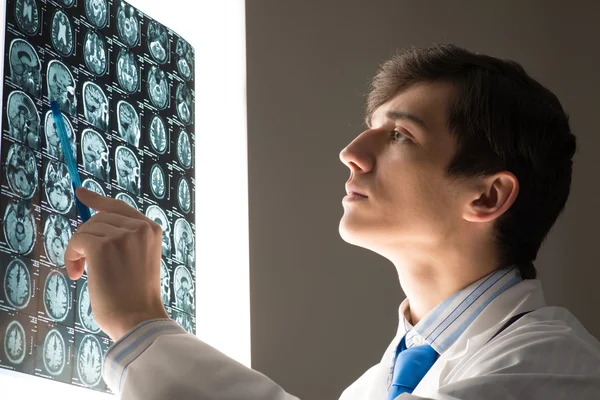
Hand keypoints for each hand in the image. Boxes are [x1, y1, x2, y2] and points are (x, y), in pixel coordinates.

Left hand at [65, 187, 168, 340]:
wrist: (137, 318)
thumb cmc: (135, 296)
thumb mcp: (137, 259)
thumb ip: (124, 239)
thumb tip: (90, 223)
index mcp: (152, 229)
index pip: (119, 206)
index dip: (97, 199)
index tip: (80, 193)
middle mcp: (139, 227)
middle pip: (98, 218)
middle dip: (86, 238)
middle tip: (83, 265)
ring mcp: (122, 235)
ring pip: (85, 230)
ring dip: (78, 251)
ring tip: (83, 274)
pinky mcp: (103, 246)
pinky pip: (76, 241)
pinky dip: (71, 257)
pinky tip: (77, 274)